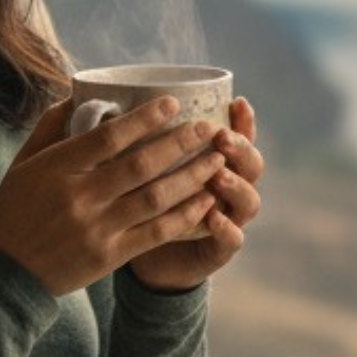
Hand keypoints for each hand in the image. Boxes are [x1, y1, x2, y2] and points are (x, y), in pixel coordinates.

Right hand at [0, 96, 228, 296]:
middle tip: (208, 128)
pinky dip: (185, 215)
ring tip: (217, 159)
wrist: (4, 275)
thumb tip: (77, 91)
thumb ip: (50, 127)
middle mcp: (80, 197)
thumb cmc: (13, 211)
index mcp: (57, 169)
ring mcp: (97, 228)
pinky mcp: (110, 255)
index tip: (173, 103)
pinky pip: (157, 232)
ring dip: (192, 176)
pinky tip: (206, 200)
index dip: (145, 118)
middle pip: (141, 164)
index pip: (108, 136)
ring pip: (156, 197)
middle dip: (180, 143)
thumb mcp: (22, 163)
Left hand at [126, 97, 264, 292]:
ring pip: (249, 200)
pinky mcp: (219, 249)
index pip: (240, 136)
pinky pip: (232, 239)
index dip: (244, 120)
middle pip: (251, 163)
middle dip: (241, 147)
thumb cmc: (141, 201)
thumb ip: (134, 139)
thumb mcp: (138, 168)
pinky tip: (213, 218)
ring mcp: (229, 219)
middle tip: (220, 135)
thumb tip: (105, 99)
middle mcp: (229, 188)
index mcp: (217, 162)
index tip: (237, 102)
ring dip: (235, 185)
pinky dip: (225, 229)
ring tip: (219, 175)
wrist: (152, 257)